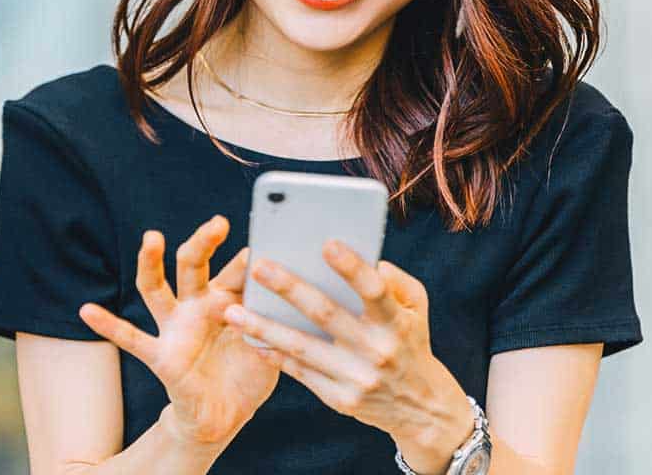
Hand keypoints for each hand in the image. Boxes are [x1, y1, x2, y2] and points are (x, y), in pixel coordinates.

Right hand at [78, 215, 279, 445]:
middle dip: (202, 242)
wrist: (226, 415)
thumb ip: (271, 323)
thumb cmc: (248, 374)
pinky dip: (109, 324)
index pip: (235, 272)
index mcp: (226, 301)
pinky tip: (87, 310)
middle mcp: (196, 307)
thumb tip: (283, 299)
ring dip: (152, 263)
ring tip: (152, 238)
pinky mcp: (162, 356)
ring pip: (157, 289)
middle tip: (217, 223)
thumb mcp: (269, 347)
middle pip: (192, 266)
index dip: (247, 259)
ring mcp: (176, 329)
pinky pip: (132, 338)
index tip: (263, 240)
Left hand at [221, 240, 474, 472]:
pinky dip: (274, 355)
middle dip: (290, 289)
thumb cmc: (409, 341)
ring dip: (264, 328)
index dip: (352, 268)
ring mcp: (357, 378)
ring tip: (231, 311)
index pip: (374, 291)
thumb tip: (368, 260)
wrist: (420, 407)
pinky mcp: (340, 399)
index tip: (326, 243)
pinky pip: (300, 372)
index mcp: (395, 322)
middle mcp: (376, 350)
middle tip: (259, 265)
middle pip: (326, 315)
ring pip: (302, 348)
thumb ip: (396, 280)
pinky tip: (249, 338)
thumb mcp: (416, 308)